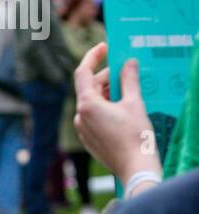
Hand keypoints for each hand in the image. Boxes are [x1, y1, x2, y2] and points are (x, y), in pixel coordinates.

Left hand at [73, 43, 159, 190]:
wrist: (134, 167)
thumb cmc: (134, 135)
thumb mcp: (134, 103)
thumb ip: (128, 80)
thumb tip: (128, 63)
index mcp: (87, 104)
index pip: (83, 72)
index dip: (93, 56)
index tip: (104, 46)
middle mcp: (80, 116)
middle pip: (89, 88)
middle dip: (107, 78)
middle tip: (126, 73)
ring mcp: (82, 129)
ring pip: (92, 103)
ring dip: (107, 94)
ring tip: (128, 91)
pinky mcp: (89, 139)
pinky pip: (94, 117)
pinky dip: (106, 108)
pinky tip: (123, 109)